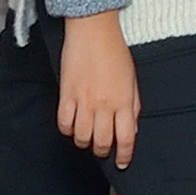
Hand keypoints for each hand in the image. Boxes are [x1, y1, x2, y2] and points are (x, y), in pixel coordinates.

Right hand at [56, 12, 140, 166]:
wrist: (93, 32)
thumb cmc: (115, 53)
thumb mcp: (132, 80)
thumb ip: (132, 105)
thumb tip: (131, 127)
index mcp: (124, 102)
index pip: (126, 138)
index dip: (124, 154)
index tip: (122, 162)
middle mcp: (104, 105)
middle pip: (102, 141)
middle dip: (103, 151)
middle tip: (102, 150)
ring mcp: (83, 101)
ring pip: (81, 136)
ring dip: (84, 142)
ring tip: (86, 139)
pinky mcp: (65, 94)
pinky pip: (63, 122)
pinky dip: (66, 129)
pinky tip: (71, 126)